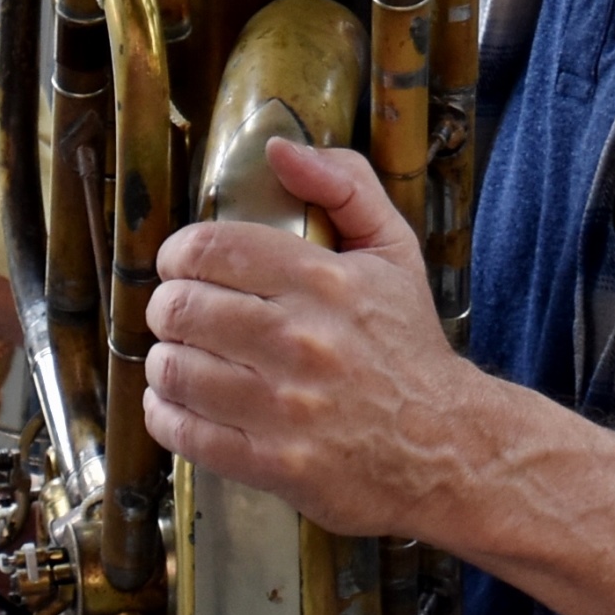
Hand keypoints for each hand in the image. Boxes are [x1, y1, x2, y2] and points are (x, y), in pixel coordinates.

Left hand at [144, 139, 486, 542]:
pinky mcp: (274, 464)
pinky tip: (176, 403)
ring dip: (165, 361)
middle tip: (180, 313)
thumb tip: (279, 150)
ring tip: (181, 357)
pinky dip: (164, 414)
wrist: (449, 445)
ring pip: (174, 370)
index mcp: (324, 281)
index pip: (210, 249)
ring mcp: (284, 407)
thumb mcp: (394, 250)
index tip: (183, 265)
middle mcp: (301, 341)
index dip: (178, 254)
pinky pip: (184, 431)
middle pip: (180, 309)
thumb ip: (344, 185)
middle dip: (167, 307)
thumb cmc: (409, 346)